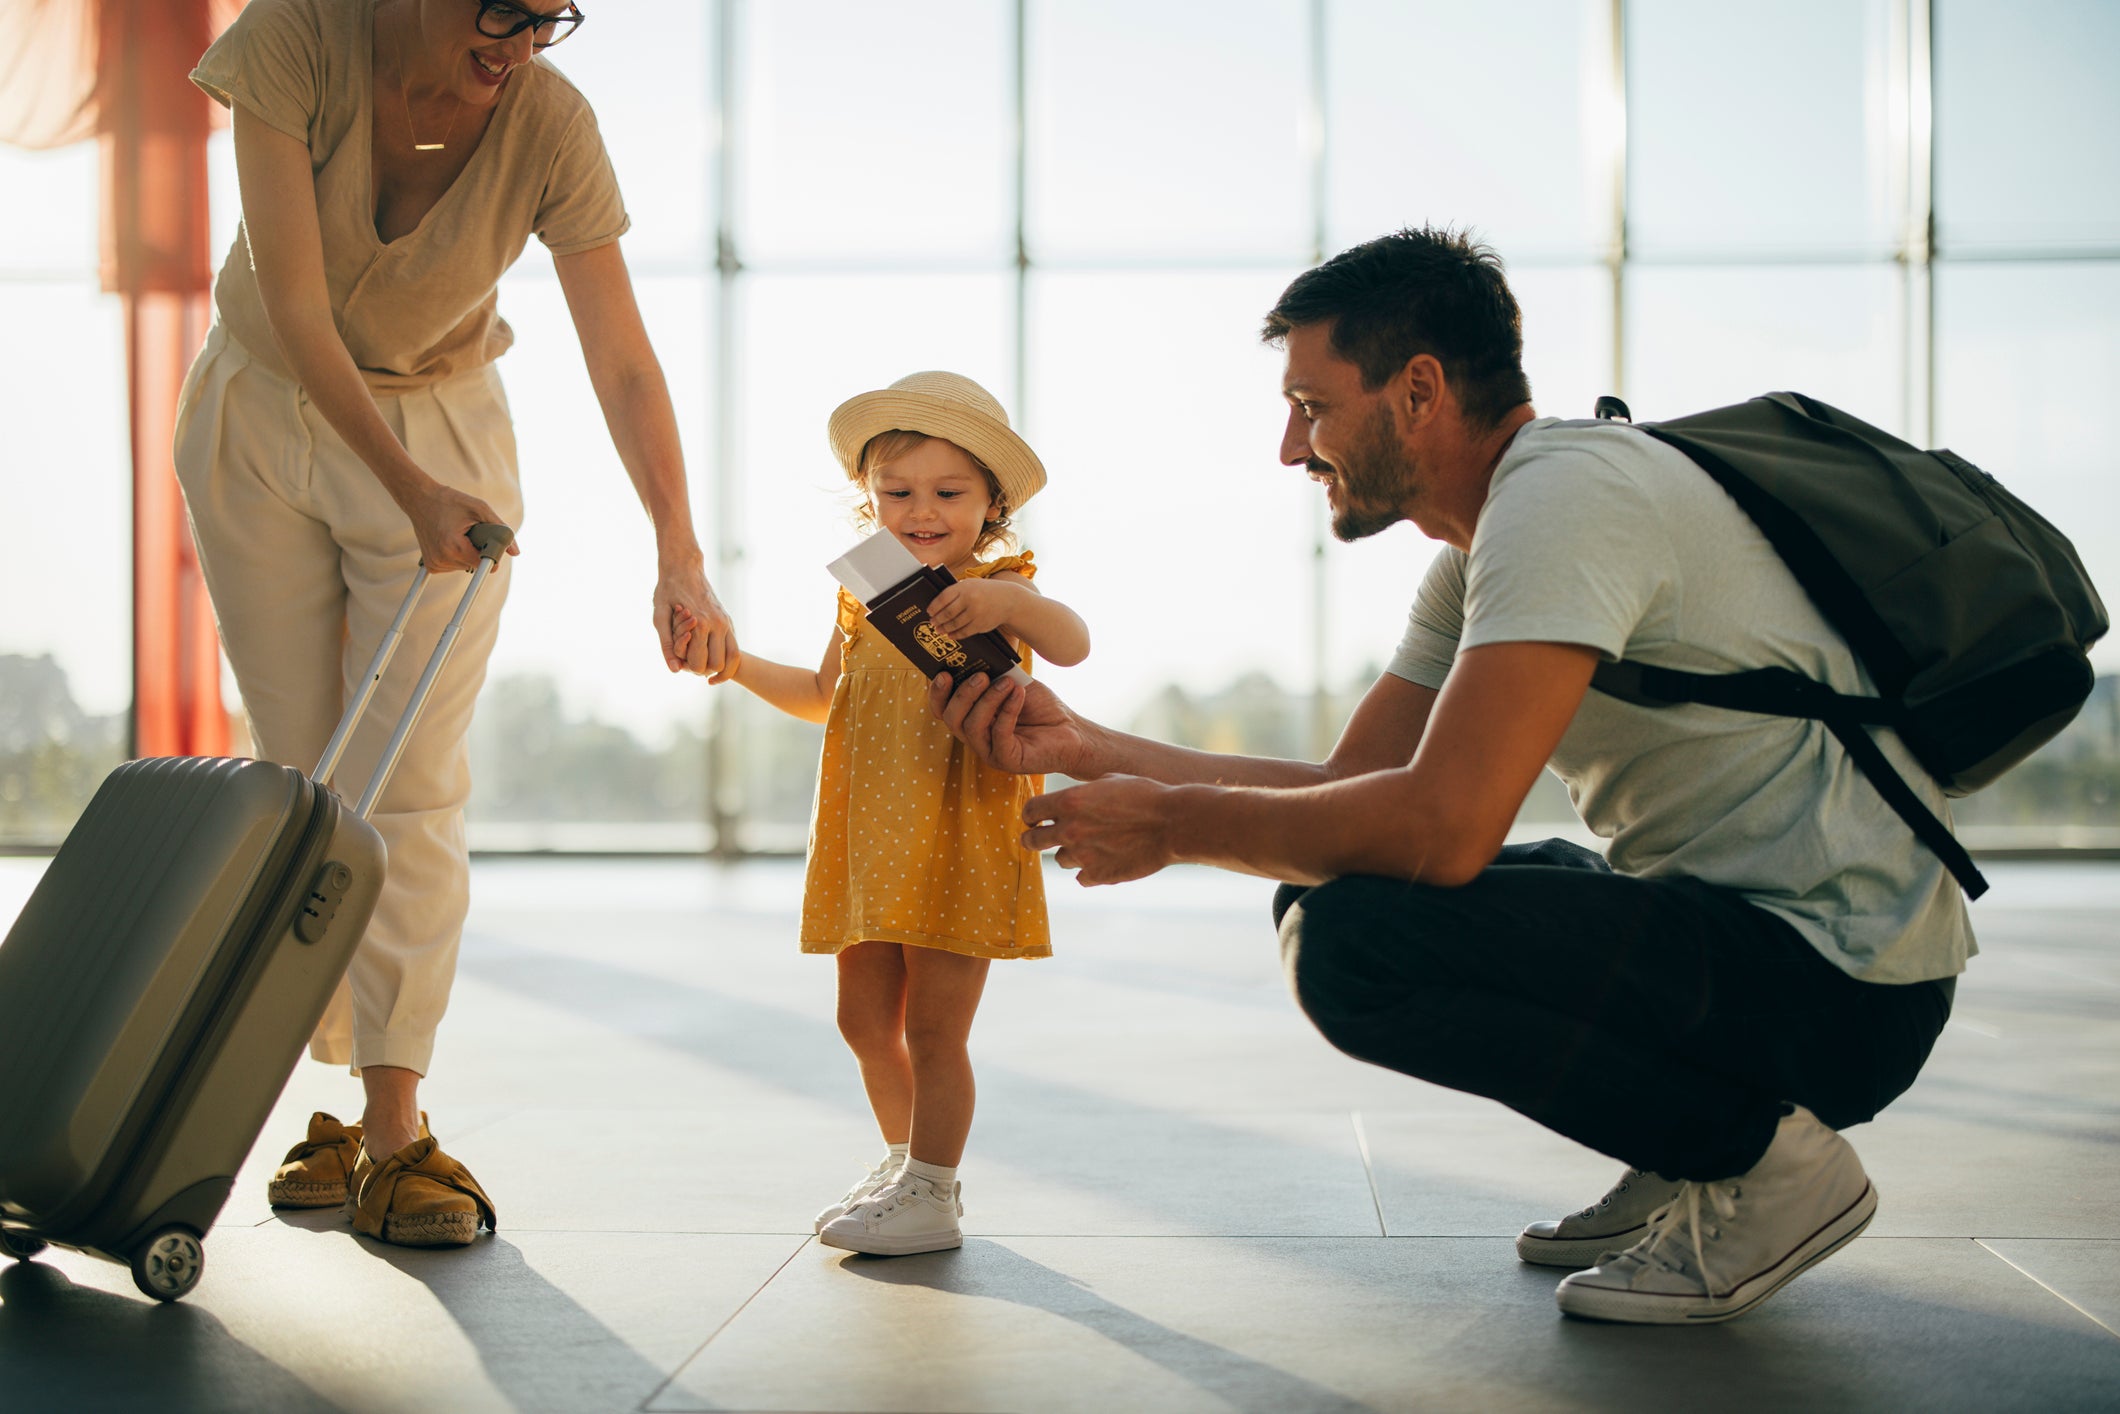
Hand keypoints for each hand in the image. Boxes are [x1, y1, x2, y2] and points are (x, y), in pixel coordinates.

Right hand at [407, 481, 518, 573]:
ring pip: (465, 567)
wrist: (420, 499)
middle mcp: (441, 559)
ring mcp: (434, 564)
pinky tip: (451, 540)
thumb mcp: (479, 508)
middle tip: (470, 531)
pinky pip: (454, 566)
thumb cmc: (451, 501)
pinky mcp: (431, 566)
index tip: (489, 542)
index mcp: (453, 546)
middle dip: (478, 550)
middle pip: (475, 565)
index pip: (483, 563)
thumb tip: (515, 552)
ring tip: (458, 534)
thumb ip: (500, 529)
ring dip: (467, 553)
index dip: (491, 554)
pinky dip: (458, 555)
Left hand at [656, 559, 735, 677]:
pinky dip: (725, 659)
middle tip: (688, 662)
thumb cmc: (668, 591)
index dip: (687, 668)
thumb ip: (666, 644)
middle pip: (717, 665)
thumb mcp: (659, 617)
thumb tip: (674, 670)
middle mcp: (718, 624)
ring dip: (718, 667)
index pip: (699, 664)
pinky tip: (710, 658)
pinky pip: (735, 648)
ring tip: (701, 663)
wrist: (685, 567)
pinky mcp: (729, 621)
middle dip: (702, 669)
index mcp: (700, 625)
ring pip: (732, 659)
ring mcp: (726, 622)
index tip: (678, 661)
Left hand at [927, 578, 1017, 638]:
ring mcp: (976, 613)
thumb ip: (956, 592)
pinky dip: (955, 634)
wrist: (1009, 600)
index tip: (929, 611)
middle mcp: (970, 599)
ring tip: (939, 629)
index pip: (943, 598)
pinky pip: (964, 632)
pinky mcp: (981, 624)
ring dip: (944, 628)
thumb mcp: (971, 584)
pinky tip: (951, 635)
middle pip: (947, 613)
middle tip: (932, 622)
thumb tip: (937, 604)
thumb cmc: (985, 591)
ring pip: (954, 624)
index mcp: (965, 587)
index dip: (934, 606)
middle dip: (938, 619)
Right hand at [930, 671, 1091, 777]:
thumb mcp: (1013, 684)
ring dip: (987, 700)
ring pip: (972, 727)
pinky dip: (1007, 711)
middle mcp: (976, 737)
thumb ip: (994, 674)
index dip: (937, 693)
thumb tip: (976, 654)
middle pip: (951, 718)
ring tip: (1007, 683)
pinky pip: (998, 735)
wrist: (1071, 730)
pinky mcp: (1007, 761)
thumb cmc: (1041, 707)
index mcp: (972, 718)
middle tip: (981, 676)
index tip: (943, 673)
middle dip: (962, 694)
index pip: (942, 709)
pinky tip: (1019, 694)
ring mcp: (990, 751)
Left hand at [1021, 775, 1177, 885]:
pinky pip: (1081, 878)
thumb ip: (1083, 792)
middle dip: (1034, 838)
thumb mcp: (1110, 780)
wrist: (1173, 823)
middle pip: (1032, 840)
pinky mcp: (1099, 875)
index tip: (1035, 818)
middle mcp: (1069, 830)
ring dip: (1070, 853)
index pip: (1030, 811)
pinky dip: (1089, 871)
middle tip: (1040, 838)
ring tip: (1091, 846)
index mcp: (1069, 801)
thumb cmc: (1146, 795)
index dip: (1031, 814)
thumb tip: (1071, 799)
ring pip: (1061, 859)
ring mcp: (1083, 855)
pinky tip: (1104, 861)